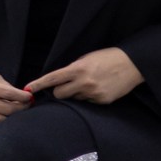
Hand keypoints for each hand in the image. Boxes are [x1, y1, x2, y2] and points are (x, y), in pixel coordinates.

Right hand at [0, 50, 31, 131]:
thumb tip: (21, 96)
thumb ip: (5, 86)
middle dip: (21, 108)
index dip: (24, 96)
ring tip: (14, 114)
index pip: (10, 94)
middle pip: (7, 110)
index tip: (29, 96)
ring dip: (9, 119)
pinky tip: (0, 119)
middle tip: (26, 105)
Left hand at [26, 47, 142, 105]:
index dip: (38, 85)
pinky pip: (88, 102)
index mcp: (78, 69)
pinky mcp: (102, 101)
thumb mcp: (86, 59)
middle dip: (59, 91)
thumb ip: (72, 70)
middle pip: (59, 94)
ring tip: (91, 83)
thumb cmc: (107, 58)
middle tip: (66, 86)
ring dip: (77, 93)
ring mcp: (93, 93)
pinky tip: (99, 88)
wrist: (133, 64)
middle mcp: (84, 83)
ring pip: (74, 98)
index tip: (27, 89)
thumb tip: (59, 81)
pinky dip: (89, 96)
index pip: (52, 79)